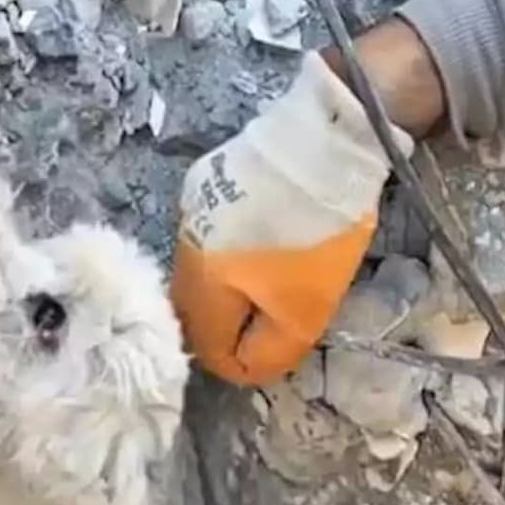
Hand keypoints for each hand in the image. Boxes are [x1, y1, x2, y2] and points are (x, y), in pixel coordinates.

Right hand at [170, 52, 413, 385]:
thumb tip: (246, 368)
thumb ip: (271, 351)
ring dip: (232, 287)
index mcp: (198, 284)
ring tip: (273, 280)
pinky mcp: (207, 182)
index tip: (279, 349)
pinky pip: (212, 236)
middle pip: (198, 309)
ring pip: (202, 271)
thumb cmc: (313, 232)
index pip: (206, 347)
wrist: (325, 136)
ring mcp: (190, 211)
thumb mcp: (306, 308)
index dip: (241, 360)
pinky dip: (233, 251)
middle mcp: (180, 248)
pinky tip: (266, 239)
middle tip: (277, 320)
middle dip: (234, 324)